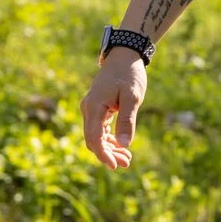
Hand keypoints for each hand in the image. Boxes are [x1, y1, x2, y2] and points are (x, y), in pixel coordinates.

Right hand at [80, 48, 147, 168]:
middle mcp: (88, 109)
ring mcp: (91, 110)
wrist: (124, 56)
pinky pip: (100, 130)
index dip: (103, 154)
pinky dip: (110, 140)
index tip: (115, 166)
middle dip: (108, 154)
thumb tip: (125, 144)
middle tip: (126, 164)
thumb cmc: (129, 74)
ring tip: (127, 159)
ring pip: (96, 137)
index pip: (94, 137)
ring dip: (110, 149)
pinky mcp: (97, 110)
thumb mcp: (132, 97)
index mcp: (94, 106)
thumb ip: (127, 120)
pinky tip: (122, 147)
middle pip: (93, 140)